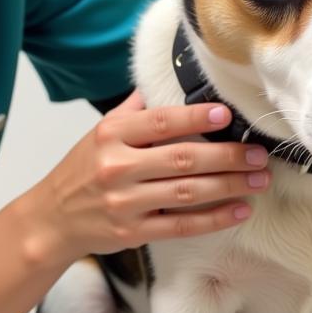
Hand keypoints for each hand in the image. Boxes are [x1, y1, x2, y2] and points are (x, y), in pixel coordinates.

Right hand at [26, 88, 269, 264]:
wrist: (52, 219)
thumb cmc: (82, 170)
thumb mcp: (99, 132)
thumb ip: (133, 110)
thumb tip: (161, 80)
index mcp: (110, 134)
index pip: (161, 121)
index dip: (196, 117)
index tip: (226, 115)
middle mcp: (117, 167)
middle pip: (182, 158)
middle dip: (228, 156)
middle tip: (259, 154)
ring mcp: (125, 203)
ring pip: (187, 192)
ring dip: (230, 186)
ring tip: (259, 180)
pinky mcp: (133, 232)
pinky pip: (182, 225)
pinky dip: (215, 219)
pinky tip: (240, 211)